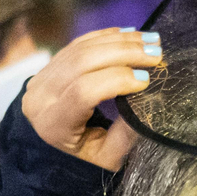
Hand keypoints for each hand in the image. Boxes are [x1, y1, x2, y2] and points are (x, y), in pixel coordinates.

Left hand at [20, 28, 162, 170]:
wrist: (46, 153)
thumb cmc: (81, 161)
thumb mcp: (106, 158)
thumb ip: (126, 135)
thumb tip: (150, 102)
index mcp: (52, 125)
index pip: (84, 91)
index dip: (117, 79)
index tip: (146, 81)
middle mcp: (40, 98)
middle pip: (82, 62)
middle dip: (124, 53)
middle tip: (156, 53)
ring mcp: (40, 78)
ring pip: (81, 48)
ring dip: (119, 41)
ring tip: (150, 41)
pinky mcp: (48, 67)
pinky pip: (77, 43)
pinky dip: (105, 37)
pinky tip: (129, 35)